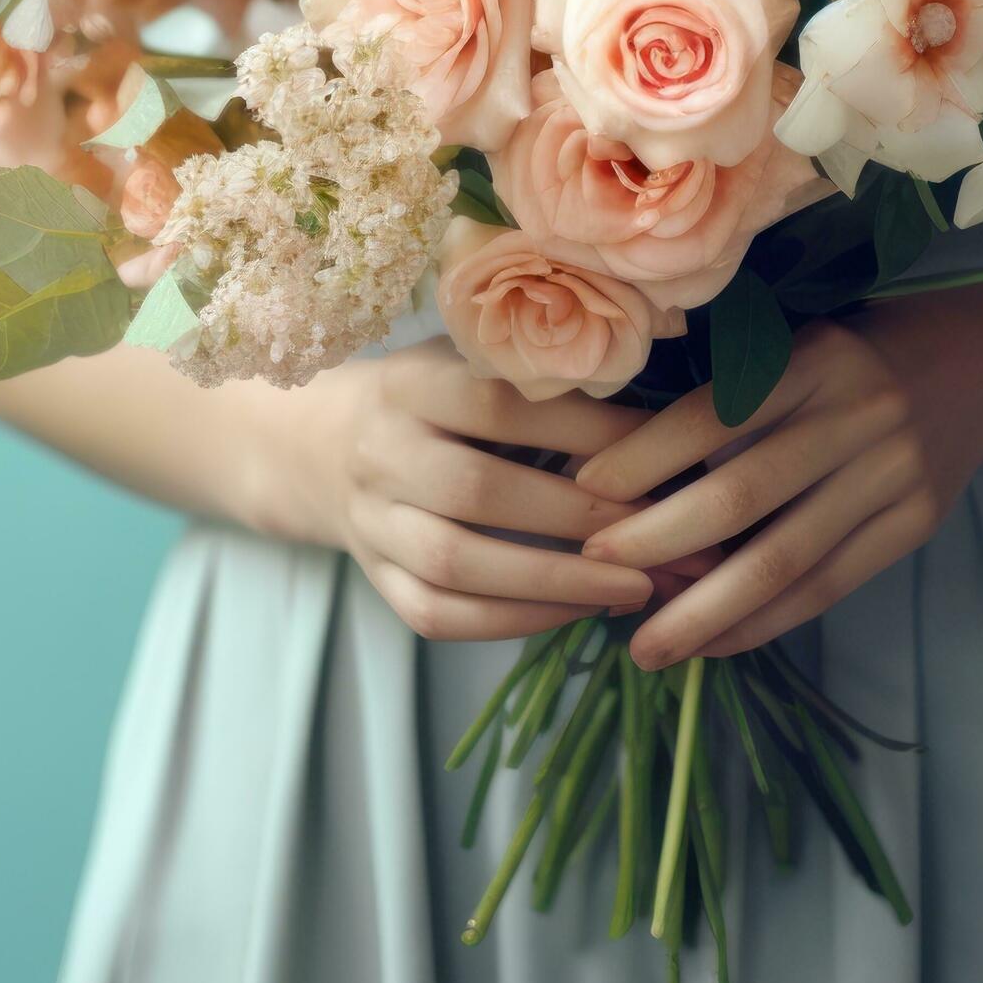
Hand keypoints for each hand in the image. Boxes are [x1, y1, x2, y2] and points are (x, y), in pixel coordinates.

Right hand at [299, 343, 656, 641]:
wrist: (323, 444)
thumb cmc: (430, 396)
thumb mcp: (468, 362)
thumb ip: (538, 379)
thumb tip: (655, 412)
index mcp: (410, 383)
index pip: (498, 405)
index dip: (583, 428)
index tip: (658, 448)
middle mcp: (381, 452)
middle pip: (477, 491)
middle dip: (578, 517)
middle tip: (660, 532)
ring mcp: (372, 523)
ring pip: (456, 564)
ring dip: (554, 581)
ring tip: (636, 587)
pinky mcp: (375, 578)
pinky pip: (439, 615)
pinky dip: (512, 621)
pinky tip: (575, 611)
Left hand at [572, 320, 982, 669]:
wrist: (982, 364)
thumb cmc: (856, 354)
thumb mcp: (797, 344)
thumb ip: (729, 397)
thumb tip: (621, 474)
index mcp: (814, 357)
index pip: (714, 414)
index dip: (645, 456)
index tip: (584, 490)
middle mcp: (859, 414)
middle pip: (743, 495)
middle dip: (658, 541)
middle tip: (595, 572)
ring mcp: (895, 474)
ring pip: (784, 559)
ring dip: (704, 610)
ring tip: (644, 646)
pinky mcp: (915, 524)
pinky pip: (826, 587)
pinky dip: (763, 623)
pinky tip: (710, 643)